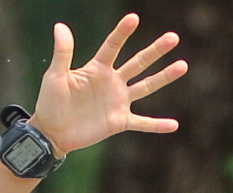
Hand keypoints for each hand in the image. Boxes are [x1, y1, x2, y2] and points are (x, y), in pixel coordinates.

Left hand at [28, 14, 187, 156]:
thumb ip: (62, 53)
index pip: (113, 46)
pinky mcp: (118, 122)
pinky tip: (174, 125)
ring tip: (182, 65)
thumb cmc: (50, 103)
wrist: (50, 133)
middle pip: (138, 62)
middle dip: (155, 51)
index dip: (121, 33)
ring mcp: (118, 101)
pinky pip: (142, 123)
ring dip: (164, 77)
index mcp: (97, 69)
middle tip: (173, 37)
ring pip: (146, 86)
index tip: (133, 18)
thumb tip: (60, 26)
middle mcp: (112, 82)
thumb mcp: (55, 77)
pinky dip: (156, 125)